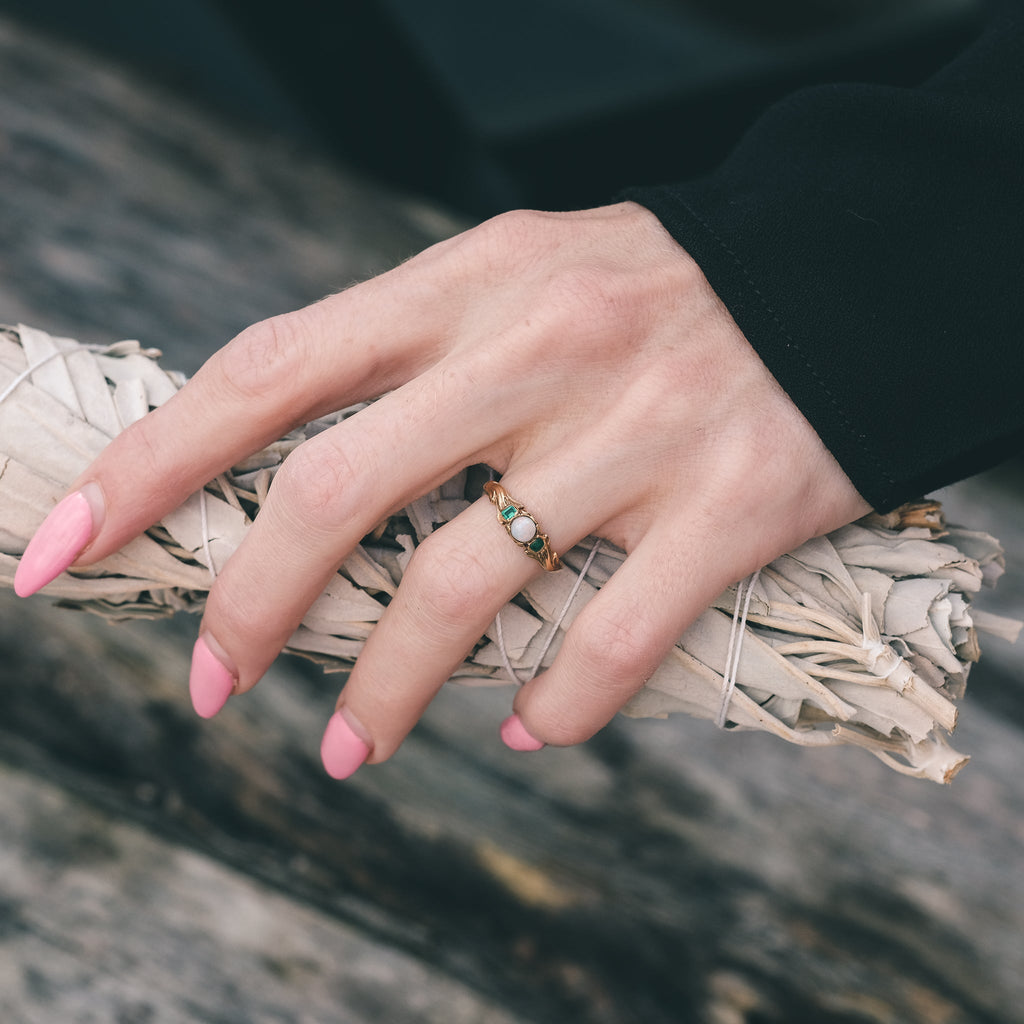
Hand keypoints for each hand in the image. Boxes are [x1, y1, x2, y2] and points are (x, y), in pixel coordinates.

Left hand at [15, 202, 869, 775]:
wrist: (846, 276)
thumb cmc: (656, 293)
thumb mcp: (523, 278)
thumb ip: (416, 351)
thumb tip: (297, 460)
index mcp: (470, 284)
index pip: (272, 371)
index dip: (156, 464)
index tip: (71, 550)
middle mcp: (539, 350)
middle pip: (339, 494)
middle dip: (250, 604)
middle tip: (213, 684)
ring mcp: (634, 432)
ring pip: (464, 590)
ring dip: (386, 692)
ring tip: (350, 748)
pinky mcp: (727, 507)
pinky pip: (610, 642)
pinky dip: (552, 710)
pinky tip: (524, 732)